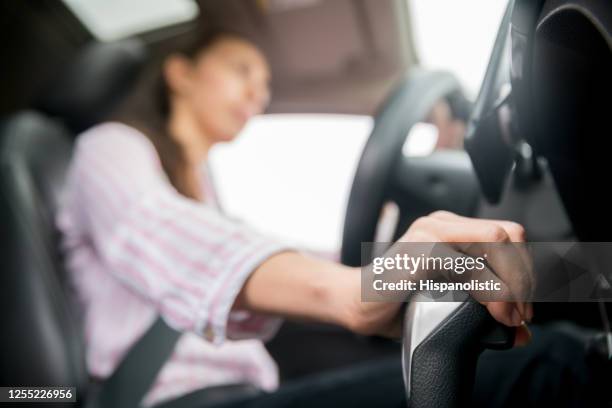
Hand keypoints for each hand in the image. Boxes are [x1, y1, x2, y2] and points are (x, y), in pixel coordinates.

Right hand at [346, 211, 533, 345]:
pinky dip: (491, 290)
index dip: (525, 270)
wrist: (356, 303)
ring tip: (510, 316)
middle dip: (524, 277)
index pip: (508, 234)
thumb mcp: (449, 304)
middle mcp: (442, 224)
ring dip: (512, 282)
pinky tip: (492, 313)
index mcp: (451, 229)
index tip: (523, 308)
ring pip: (496, 240)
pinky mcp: (419, 250)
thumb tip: (522, 332)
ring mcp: (429, 233)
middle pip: (508, 234)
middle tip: (520, 314)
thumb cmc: (397, 300)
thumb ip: (486, 311)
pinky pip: (469, 263)